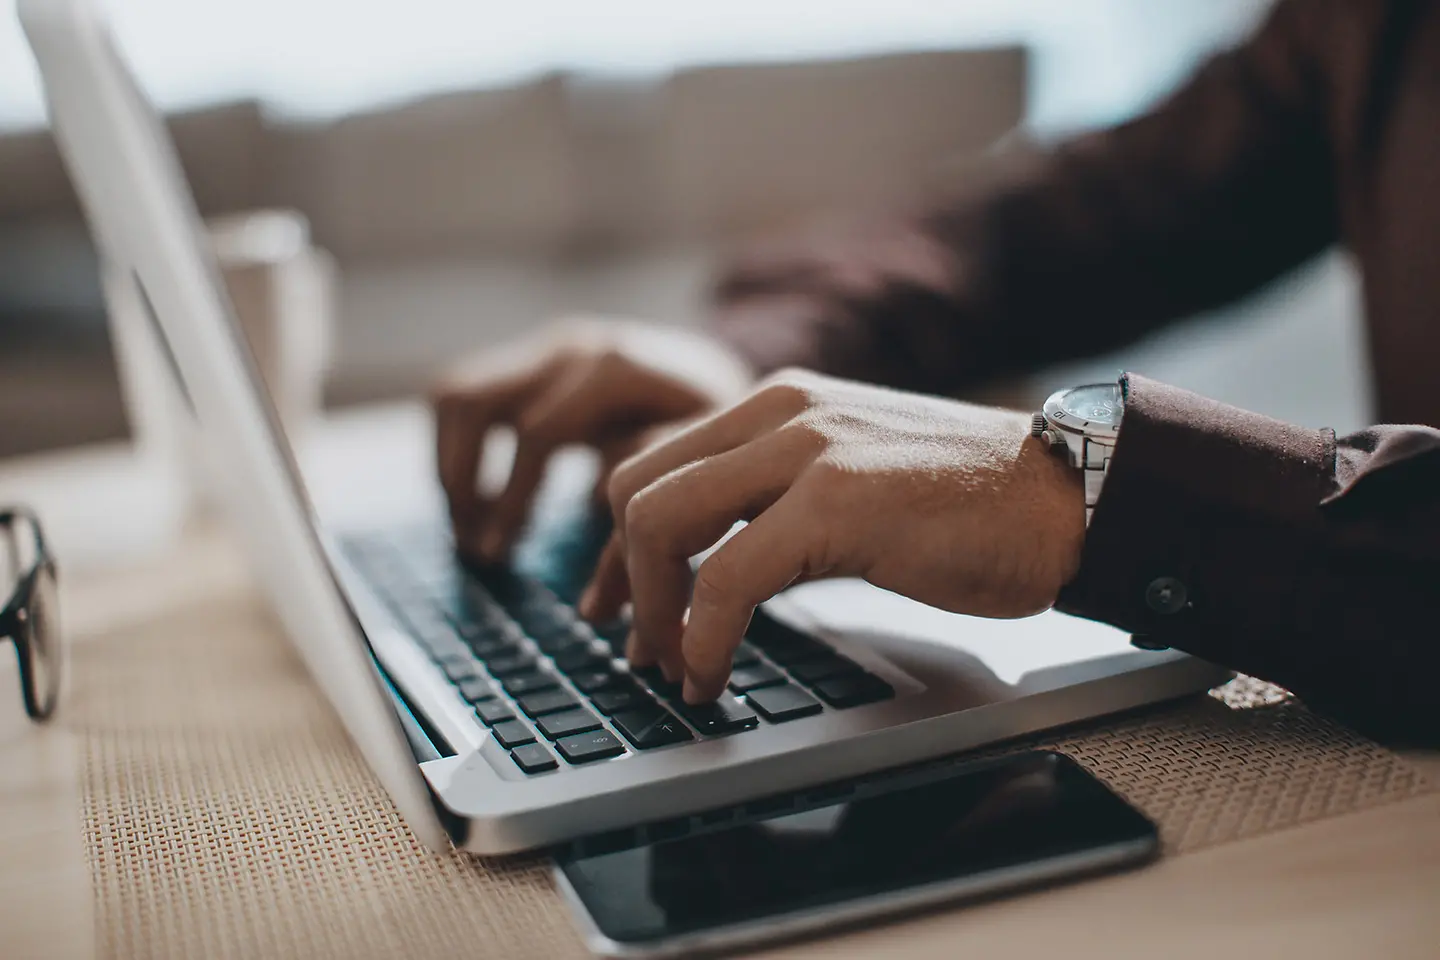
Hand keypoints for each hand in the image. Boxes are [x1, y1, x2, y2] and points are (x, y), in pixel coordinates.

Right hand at [431, 318, 753, 559]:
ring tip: (469, 532)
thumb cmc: (723, 435)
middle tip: (476, 551)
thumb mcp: (706, 471)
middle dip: (466, 482)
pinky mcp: (530, 360)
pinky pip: (461, 395)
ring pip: (456, 394)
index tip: (496, 557)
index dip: (513, 500)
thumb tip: (597, 583)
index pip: (539, 433)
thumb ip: (654, 509)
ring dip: (450, 466)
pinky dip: (455, 449)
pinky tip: (479, 504)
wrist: (726, 379)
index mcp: (618, 367)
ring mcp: (547, 348)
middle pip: (476, 403)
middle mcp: (573, 347)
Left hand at [581, 370, 1085, 701]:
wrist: (1065, 498)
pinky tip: (711, 675)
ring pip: (660, 521)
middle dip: (619, 577)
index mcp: (778, 404)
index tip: (612, 604)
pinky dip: (702, 637)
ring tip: (672, 667)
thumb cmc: (969, 505)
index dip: (616, 544)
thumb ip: (779, 496)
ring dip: (651, 610)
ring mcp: (806, 451)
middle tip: (636, 645)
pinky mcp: (836, 503)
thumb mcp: (851, 478)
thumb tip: (712, 563)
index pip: (654, 462)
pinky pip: (725, 577)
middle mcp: (779, 412)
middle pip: (634, 486)